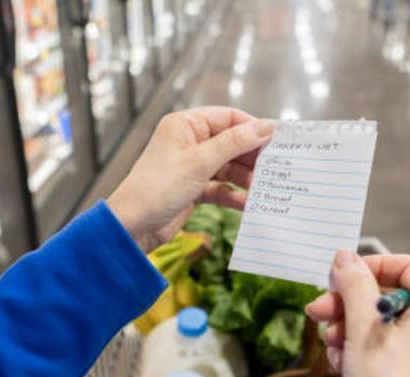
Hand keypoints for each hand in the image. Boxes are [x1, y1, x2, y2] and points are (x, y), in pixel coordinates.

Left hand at [107, 107, 273, 251]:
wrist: (132, 226)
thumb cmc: (158, 188)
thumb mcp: (200, 162)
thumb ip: (235, 143)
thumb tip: (265, 127)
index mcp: (185, 125)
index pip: (227, 117)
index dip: (252, 128)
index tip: (277, 140)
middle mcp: (188, 142)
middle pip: (230, 143)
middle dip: (251, 157)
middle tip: (275, 168)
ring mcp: (190, 167)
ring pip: (227, 167)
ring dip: (245, 178)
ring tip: (263, 188)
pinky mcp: (192, 189)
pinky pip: (220, 188)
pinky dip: (234, 195)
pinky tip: (248, 204)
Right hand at [306, 252, 409, 376]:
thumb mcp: (364, 328)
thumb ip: (354, 286)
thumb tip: (346, 258)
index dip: (375, 265)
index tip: (345, 275)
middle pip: (390, 295)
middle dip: (350, 301)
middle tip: (320, 309)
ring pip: (381, 323)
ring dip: (348, 326)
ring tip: (331, 342)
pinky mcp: (408, 374)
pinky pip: (381, 347)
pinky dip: (357, 349)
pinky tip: (340, 362)